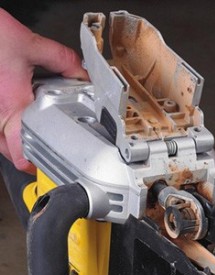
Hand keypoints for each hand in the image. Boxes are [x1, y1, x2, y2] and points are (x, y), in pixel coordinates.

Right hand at [0, 9, 86, 172]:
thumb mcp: (29, 43)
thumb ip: (61, 60)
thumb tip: (80, 72)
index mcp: (12, 106)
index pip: (20, 155)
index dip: (34, 166)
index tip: (45, 166)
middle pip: (9, 152)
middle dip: (26, 152)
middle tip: (40, 146)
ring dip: (11, 140)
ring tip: (26, 131)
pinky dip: (1, 127)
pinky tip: (11, 115)